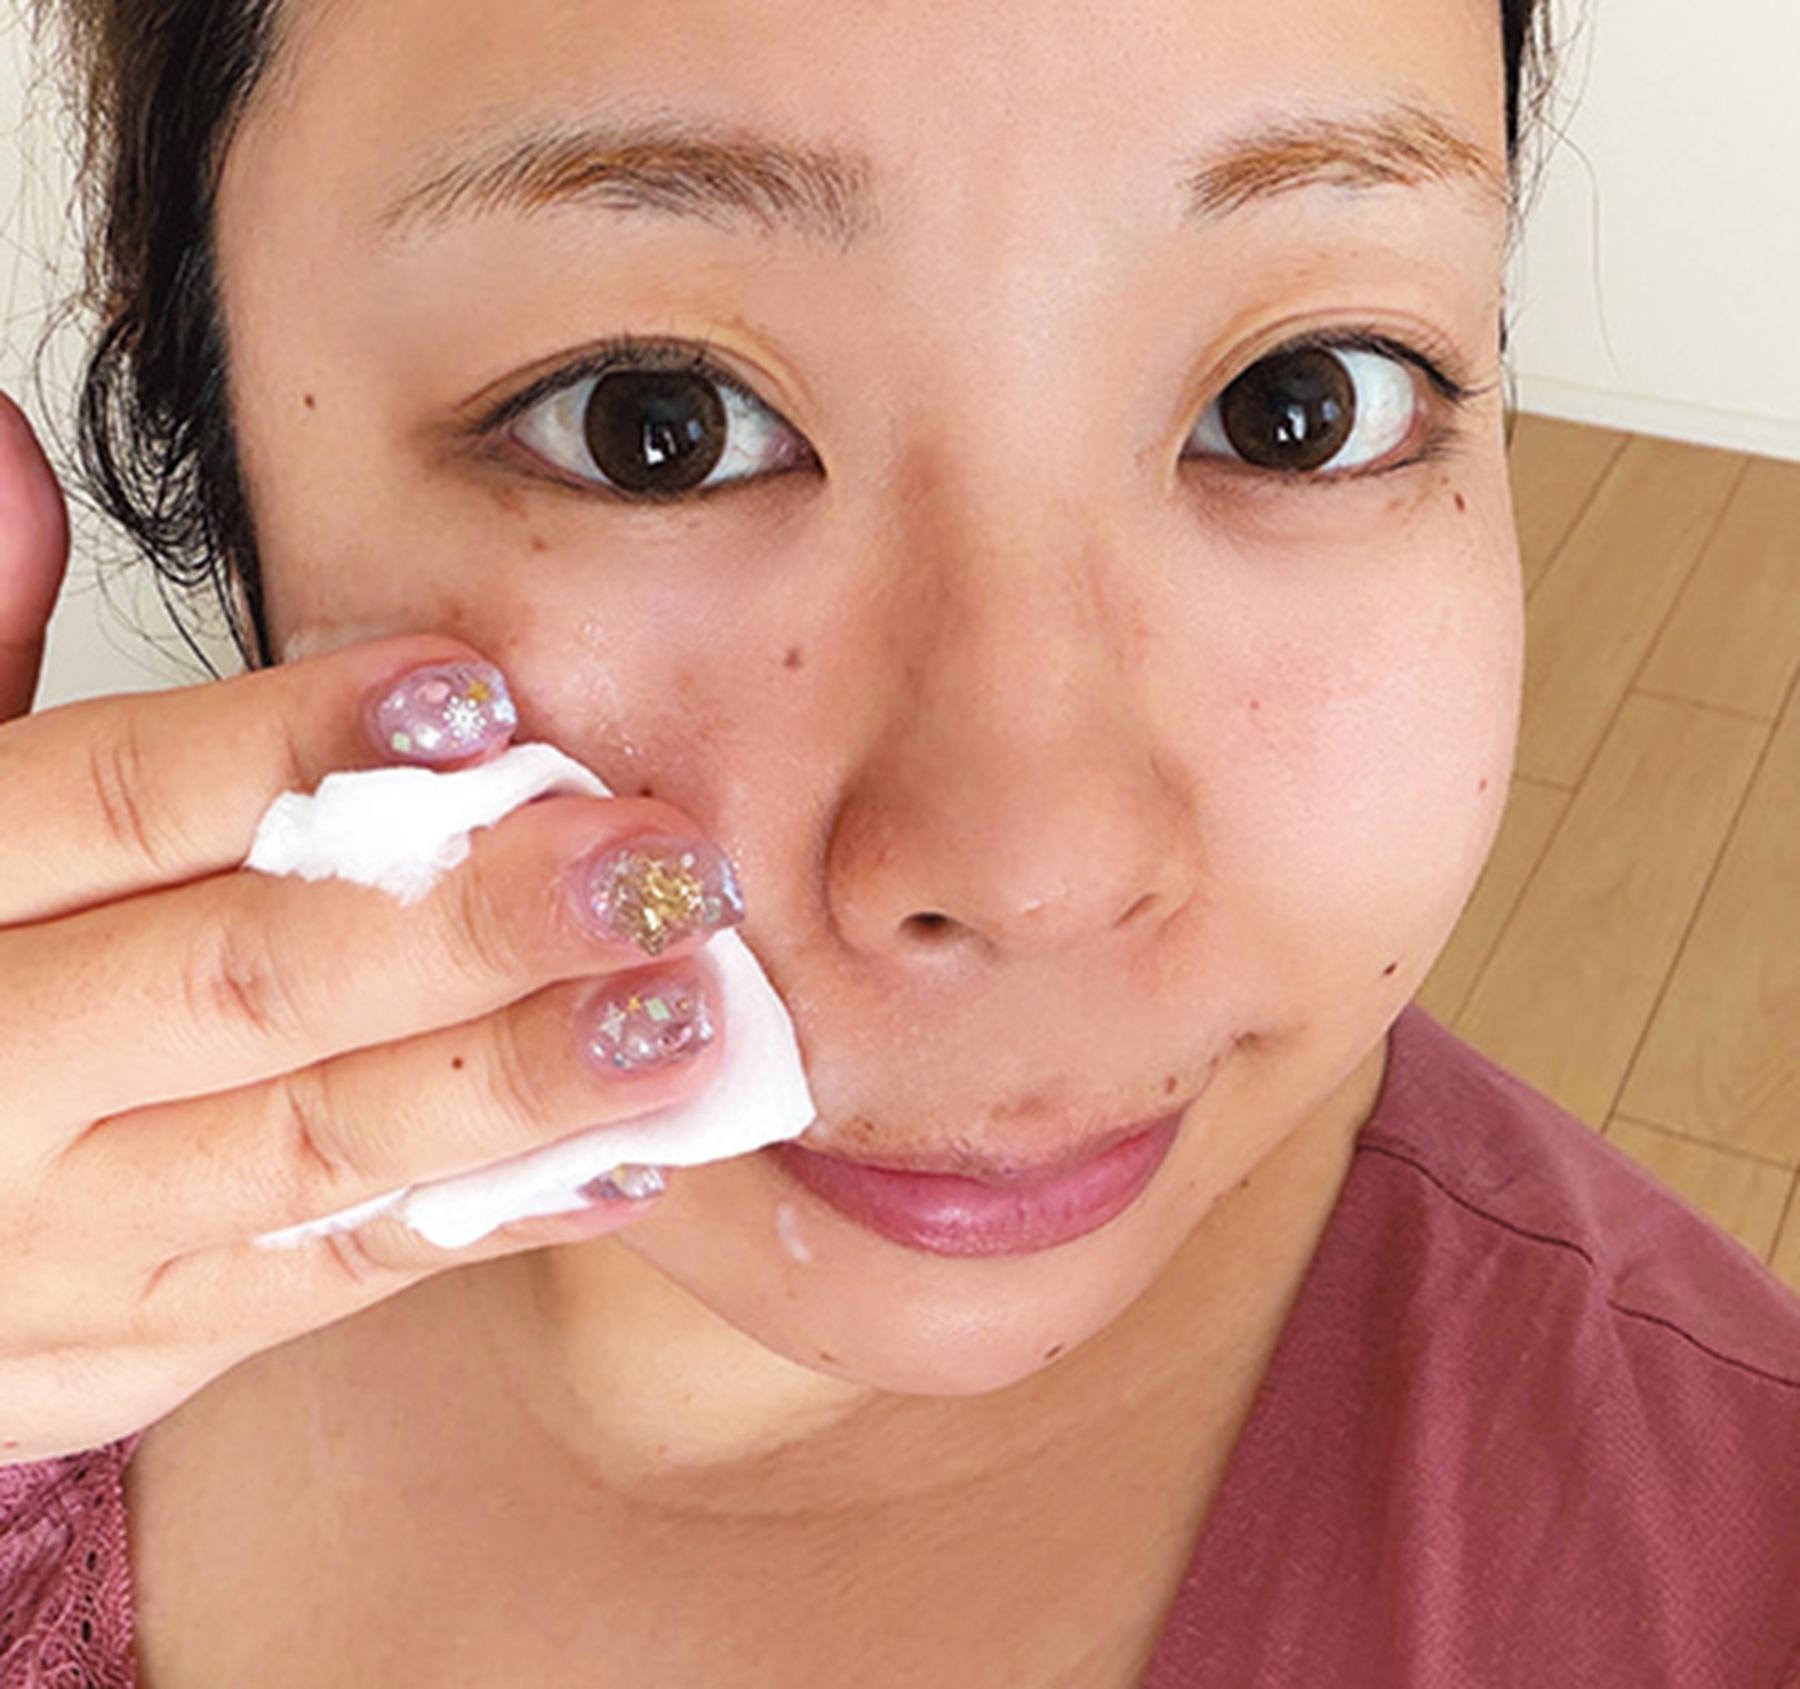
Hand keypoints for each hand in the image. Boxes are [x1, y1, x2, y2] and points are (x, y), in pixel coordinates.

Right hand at [0, 392, 731, 1463]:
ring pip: (317, 1143)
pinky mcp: (140, 1342)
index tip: (482, 699)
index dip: (302, 744)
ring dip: (523, 1077)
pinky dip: (496, 1215)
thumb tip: (12, 445)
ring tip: (687, 1011)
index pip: (121, 801)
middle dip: (470, 920)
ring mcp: (62, 1241)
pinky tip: (631, 1155)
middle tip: (656, 865)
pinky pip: (336, 1275)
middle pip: (249, 977)